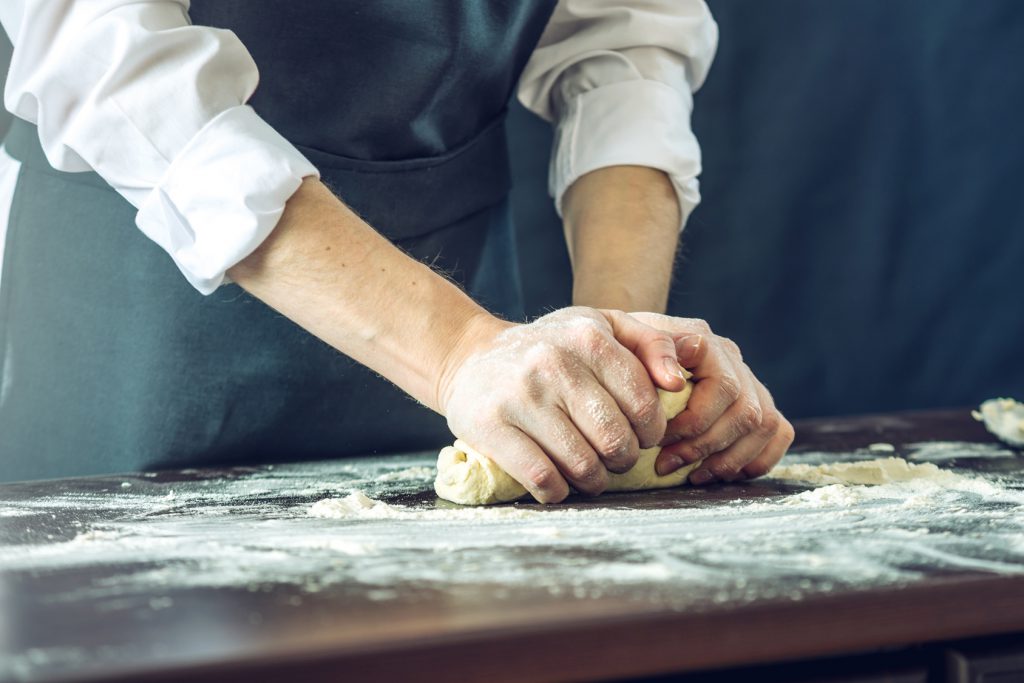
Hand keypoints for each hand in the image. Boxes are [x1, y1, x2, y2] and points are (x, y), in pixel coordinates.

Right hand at [437, 307, 688, 502]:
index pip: (645, 404)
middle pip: (616, 440)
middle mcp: (554, 363)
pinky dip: (558, 492)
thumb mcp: (600, 326)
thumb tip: (679, 383)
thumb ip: (651, 343)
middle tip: (613, 457)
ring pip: (583, 466)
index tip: (639, 436)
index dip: (650, 432)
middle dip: (622, 460)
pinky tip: (557, 482)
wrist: (468, 356)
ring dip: (593, 481)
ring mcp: (521, 396)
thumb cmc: (549, 347)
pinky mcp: (492, 427)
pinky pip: (544, 479)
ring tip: (588, 472)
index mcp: (588, 338)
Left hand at [628, 313, 793, 484]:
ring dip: (727, 459)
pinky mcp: (756, 403)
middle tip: (664, 463)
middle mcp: (731, 359)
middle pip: (744, 411)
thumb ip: (648, 352)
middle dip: (704, 446)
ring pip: (763, 425)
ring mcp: (747, 381)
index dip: (695, 420)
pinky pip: (777, 432)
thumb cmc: (617, 353)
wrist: (622, 350)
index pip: (723, 385)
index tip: (659, 438)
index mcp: (702, 341)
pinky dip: (754, 459)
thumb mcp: (619, 344)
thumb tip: (674, 382)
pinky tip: (718, 473)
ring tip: (689, 475)